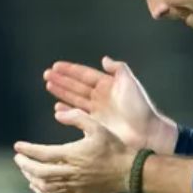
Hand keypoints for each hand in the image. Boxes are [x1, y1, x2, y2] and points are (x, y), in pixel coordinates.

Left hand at [13, 106, 134, 192]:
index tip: (17, 146)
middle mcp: (71, 172)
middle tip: (18, 158)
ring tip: (25, 170)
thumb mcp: (98, 126)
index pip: (43, 154)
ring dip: (31, 178)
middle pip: (39, 172)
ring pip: (45, 185)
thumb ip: (77, 117)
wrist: (128, 171)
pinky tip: (36, 186)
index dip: (28, 150)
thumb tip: (58, 114)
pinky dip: (42, 192)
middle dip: (25, 164)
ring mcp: (74, 185)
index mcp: (73, 154)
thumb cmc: (114, 147)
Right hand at [44, 57, 175, 154]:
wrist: (146, 133)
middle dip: (62, 80)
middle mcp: (101, 96)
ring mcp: (98, 111)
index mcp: (108, 84)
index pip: (85, 74)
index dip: (70, 70)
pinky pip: (77, 115)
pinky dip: (66, 112)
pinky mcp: (96, 124)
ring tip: (48, 86)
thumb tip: (104, 59)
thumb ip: (118, 69)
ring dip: (62, 93)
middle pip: (77, 85)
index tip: (56, 66)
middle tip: (46, 75)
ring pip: (75, 99)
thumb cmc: (139, 108)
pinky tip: (57, 109)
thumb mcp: (130, 83)